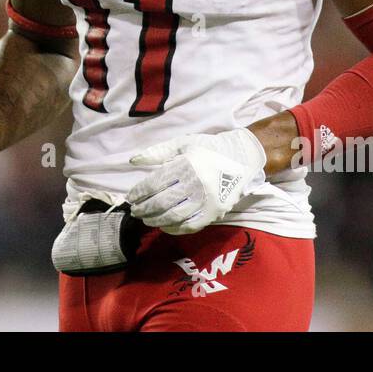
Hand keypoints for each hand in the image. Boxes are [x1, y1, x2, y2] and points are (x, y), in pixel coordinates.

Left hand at [125, 129, 266, 234]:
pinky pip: (191, 226)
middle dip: (144, 209)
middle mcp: (196, 184)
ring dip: (156, 220)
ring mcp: (207, 200)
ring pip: (174, 216)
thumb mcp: (183, 143)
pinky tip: (164, 226)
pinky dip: (174, 229)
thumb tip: (133, 161)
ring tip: (146, 219)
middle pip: (162, 202)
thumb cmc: (209, 148)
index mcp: (186, 165)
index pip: (155, 183)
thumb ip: (157, 151)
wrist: (242, 157)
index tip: (130, 197)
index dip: (139, 193)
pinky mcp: (215, 212)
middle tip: (135, 211)